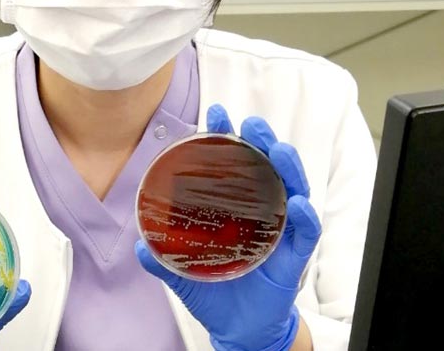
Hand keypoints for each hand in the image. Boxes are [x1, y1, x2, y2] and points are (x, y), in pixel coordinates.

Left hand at [136, 105, 320, 350]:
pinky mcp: (294, 256)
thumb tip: (138, 243)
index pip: (234, 165)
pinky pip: (305, 232)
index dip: (227, 138)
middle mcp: (262, 212)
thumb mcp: (182, 271)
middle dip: (261, 142)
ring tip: (278, 150)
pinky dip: (304, 216)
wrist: (237, 329)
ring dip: (286, 168)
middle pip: (266, 168)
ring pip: (291, 190)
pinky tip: (297, 203)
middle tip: (251, 125)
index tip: (217, 114)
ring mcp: (280, 231)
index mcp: (236, 208)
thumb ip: (161, 257)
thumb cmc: (216, 291)